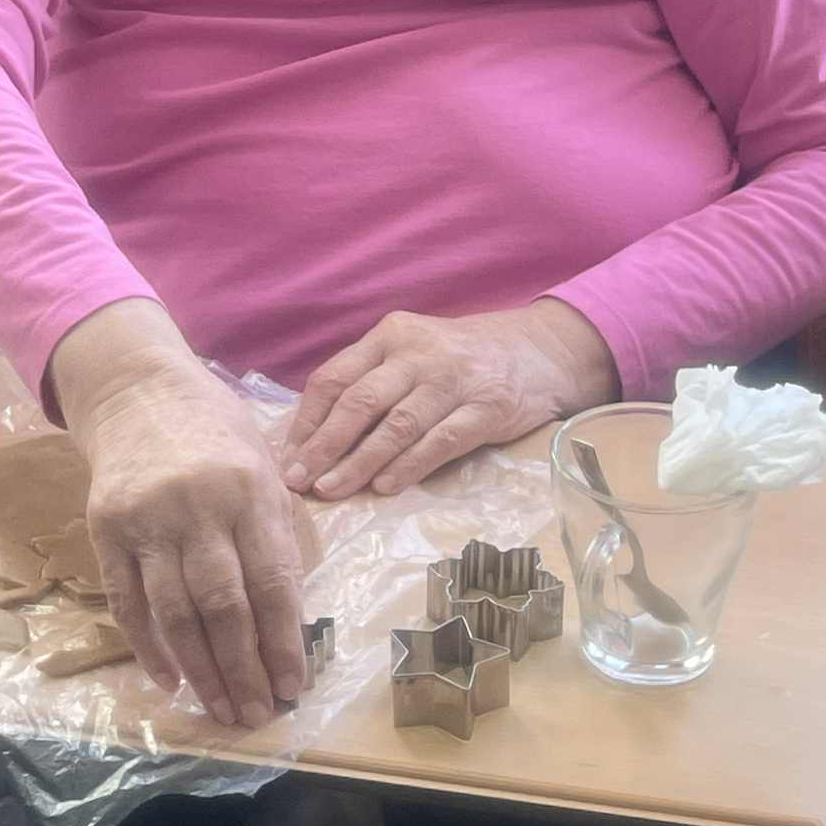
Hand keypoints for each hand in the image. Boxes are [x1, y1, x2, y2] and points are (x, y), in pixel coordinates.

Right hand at [49, 301, 307, 728]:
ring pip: (175, 612)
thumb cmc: (214, 429)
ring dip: (201, 670)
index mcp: (248, 488)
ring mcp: (147, 518)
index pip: (271, 581)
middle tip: (257, 714)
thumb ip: (275, 531)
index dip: (283, 642)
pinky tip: (171, 680)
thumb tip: (289, 618)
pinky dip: (148, 646)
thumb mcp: (263, 462)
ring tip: (220, 709)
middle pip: (223, 605)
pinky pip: (127, 600)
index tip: (293, 688)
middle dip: (244, 669)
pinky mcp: (107, 527)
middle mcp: (197, 505)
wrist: (135, 388)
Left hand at [282, 299, 617, 500]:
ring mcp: (452, 380)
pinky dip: (409, 466)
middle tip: (298, 481)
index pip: (335, 377)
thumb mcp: (412, 353)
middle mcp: (417, 353)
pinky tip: (384, 488)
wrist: (538, 350)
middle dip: (323, 445)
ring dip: (359, 462)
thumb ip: (371, 381)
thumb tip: (314, 434)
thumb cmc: (459, 359)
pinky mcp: (486, 408)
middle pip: (359, 401)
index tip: (287, 456)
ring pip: (396, 425)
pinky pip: (440, 441)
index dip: (307, 419)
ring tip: (331, 490)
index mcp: (390, 336)